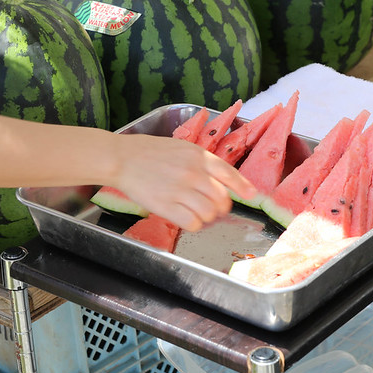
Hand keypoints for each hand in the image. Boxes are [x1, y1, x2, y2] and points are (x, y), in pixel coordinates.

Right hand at [113, 134, 256, 230]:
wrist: (122, 158)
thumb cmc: (149, 152)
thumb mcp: (181, 147)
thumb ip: (201, 161)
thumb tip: (220, 180)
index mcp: (198, 156)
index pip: (229, 174)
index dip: (243, 187)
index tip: (250, 195)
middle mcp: (193, 173)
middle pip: (222, 199)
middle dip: (220, 207)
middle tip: (212, 207)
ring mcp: (180, 190)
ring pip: (209, 213)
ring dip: (207, 217)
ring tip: (196, 213)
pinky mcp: (166, 206)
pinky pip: (192, 223)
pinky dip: (193, 225)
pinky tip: (186, 218)